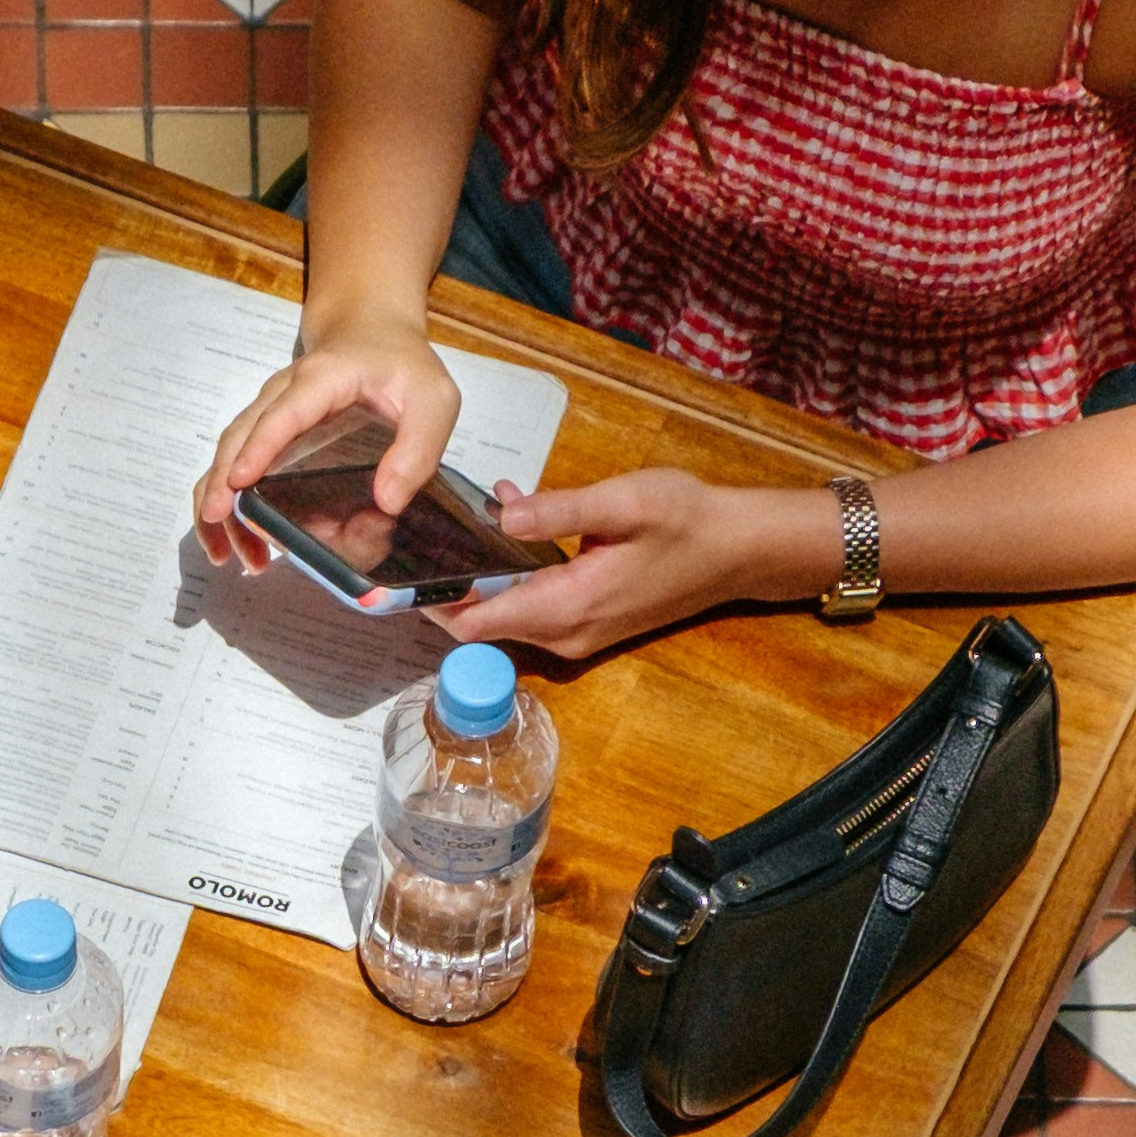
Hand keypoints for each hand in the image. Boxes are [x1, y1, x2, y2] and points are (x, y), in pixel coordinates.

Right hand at [194, 320, 465, 567]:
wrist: (370, 331)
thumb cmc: (401, 365)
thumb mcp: (432, 398)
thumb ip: (418, 447)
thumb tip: (386, 502)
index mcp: (320, 380)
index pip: (282, 415)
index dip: (258, 449)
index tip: (238, 486)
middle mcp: (280, 394)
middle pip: (236, 440)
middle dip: (222, 490)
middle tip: (222, 541)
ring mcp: (267, 412)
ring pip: (226, 455)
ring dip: (218, 503)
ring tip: (225, 555)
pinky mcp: (265, 431)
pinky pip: (234, 463)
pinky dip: (227, 500)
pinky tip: (240, 538)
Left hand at [443, 468, 796, 659]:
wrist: (740, 548)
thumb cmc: (689, 520)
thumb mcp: (623, 503)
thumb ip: (557, 512)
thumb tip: (499, 517)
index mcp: (568, 607)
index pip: (476, 622)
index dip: (432, 602)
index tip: (395, 573)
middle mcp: (566, 633)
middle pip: (483, 624)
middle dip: (446, 588)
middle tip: (412, 538)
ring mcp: (578, 633)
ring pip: (506, 616)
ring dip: (480, 580)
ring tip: (449, 529)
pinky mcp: (588, 621)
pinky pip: (532, 607)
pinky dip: (510, 579)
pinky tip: (509, 528)